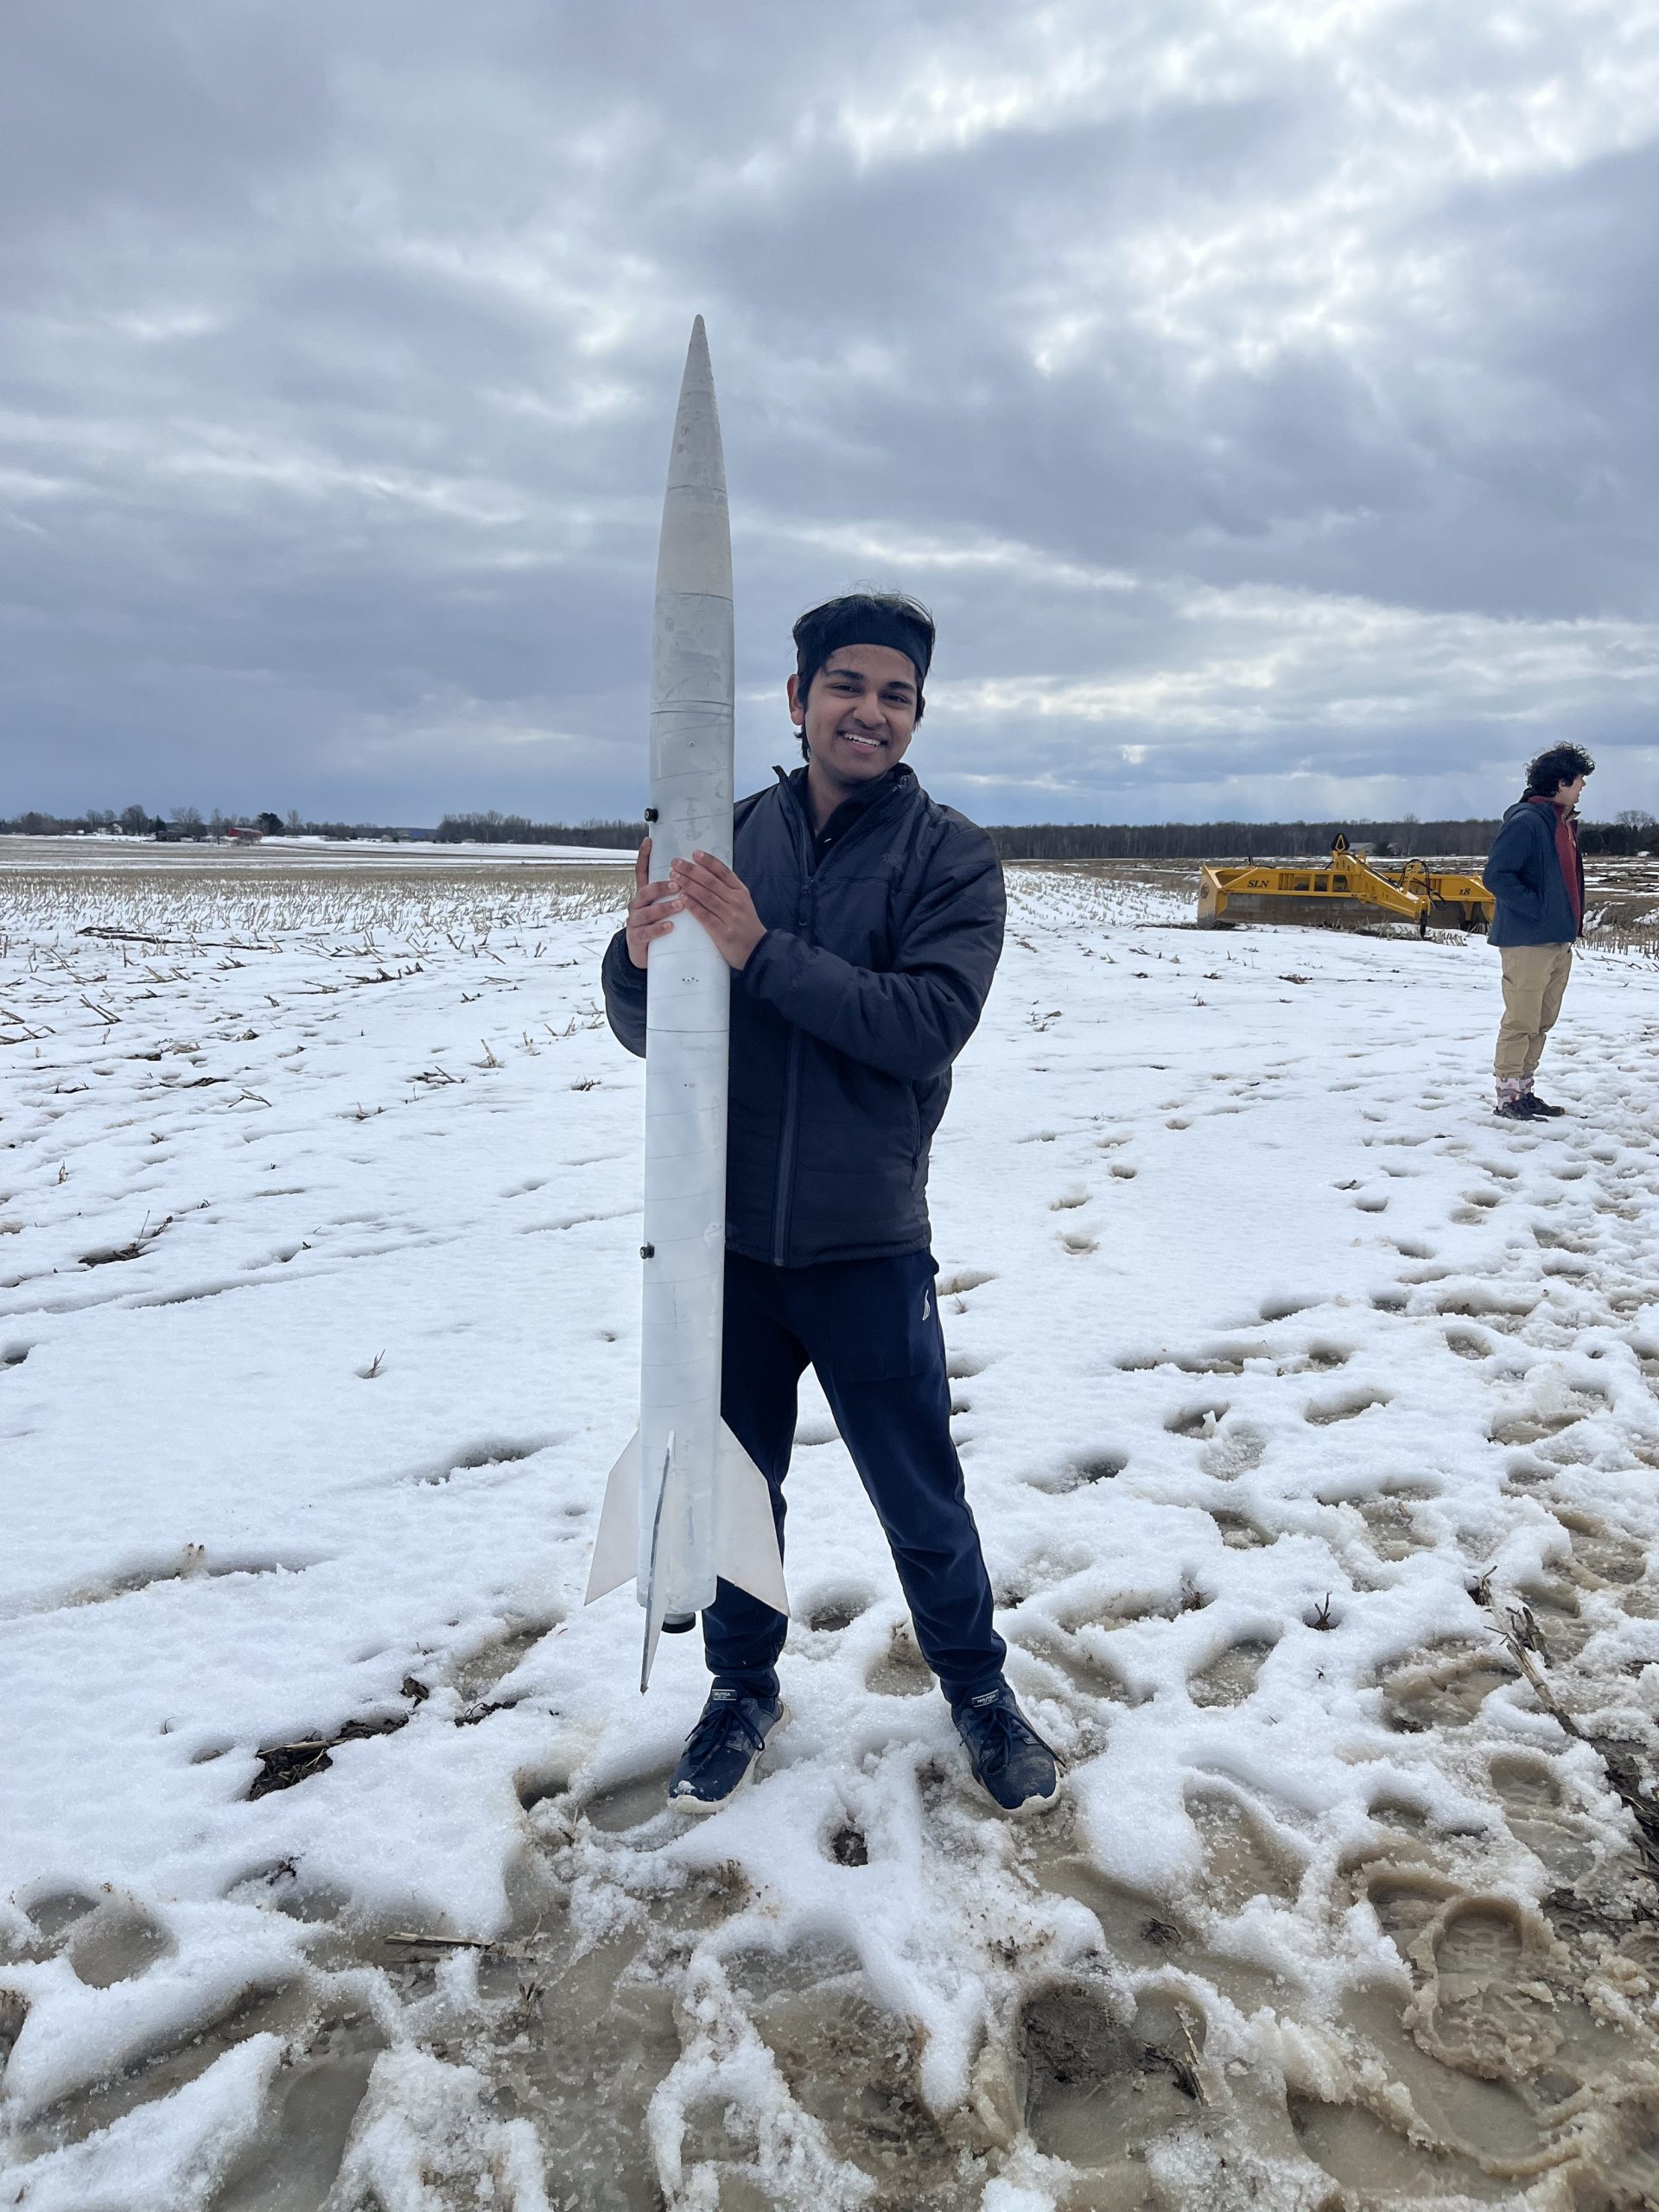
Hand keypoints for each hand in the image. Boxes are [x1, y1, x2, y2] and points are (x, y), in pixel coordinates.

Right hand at [623, 838, 680, 968]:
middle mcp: (637, 904)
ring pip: (646, 911)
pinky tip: (670, 926)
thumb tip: (693, 873)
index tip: (649, 842)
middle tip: (678, 884)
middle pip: (646, 890)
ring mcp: (635, 921)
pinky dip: (659, 928)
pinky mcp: (637, 938)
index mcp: (645, 894)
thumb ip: (674, 892)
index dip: (644, 856)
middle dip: (661, 886)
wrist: (647, 954)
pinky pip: (646, 932)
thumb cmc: (661, 925)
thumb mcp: (665, 906)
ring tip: (680, 905)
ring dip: (663, 907)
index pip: (642, 871)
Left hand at [669, 850, 765, 970]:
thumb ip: (728, 889)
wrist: (758, 950)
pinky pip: (705, 915)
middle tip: (676, 863)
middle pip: (711, 881)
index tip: (694, 854)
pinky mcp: (723, 932)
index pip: (723, 871)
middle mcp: (736, 901)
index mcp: (741, 891)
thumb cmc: (746, 925)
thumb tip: (705, 873)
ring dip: (688, 884)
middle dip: (691, 870)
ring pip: (706, 896)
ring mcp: (730, 916)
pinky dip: (693, 905)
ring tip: (674, 877)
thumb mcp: (742, 902)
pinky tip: (682, 897)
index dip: (708, 861)